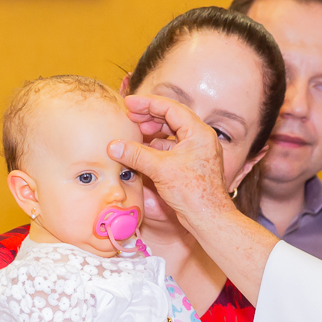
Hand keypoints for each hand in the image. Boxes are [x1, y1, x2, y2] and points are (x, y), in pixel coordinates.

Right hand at [107, 94, 235, 227]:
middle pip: (172, 118)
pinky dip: (156, 147)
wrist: (209, 218)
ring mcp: (196, 152)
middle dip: (149, 116)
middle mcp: (200, 139)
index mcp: (199, 133)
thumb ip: (136, 154)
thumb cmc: (194, 193)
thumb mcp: (161, 169)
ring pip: (171, 134)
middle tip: (130, 116)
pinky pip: (171, 149)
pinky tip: (141, 150)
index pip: (171, 108)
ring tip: (134, 132)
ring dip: (152, 132)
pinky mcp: (191, 164)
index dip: (148, 103)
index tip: (129, 103)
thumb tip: (112, 146)